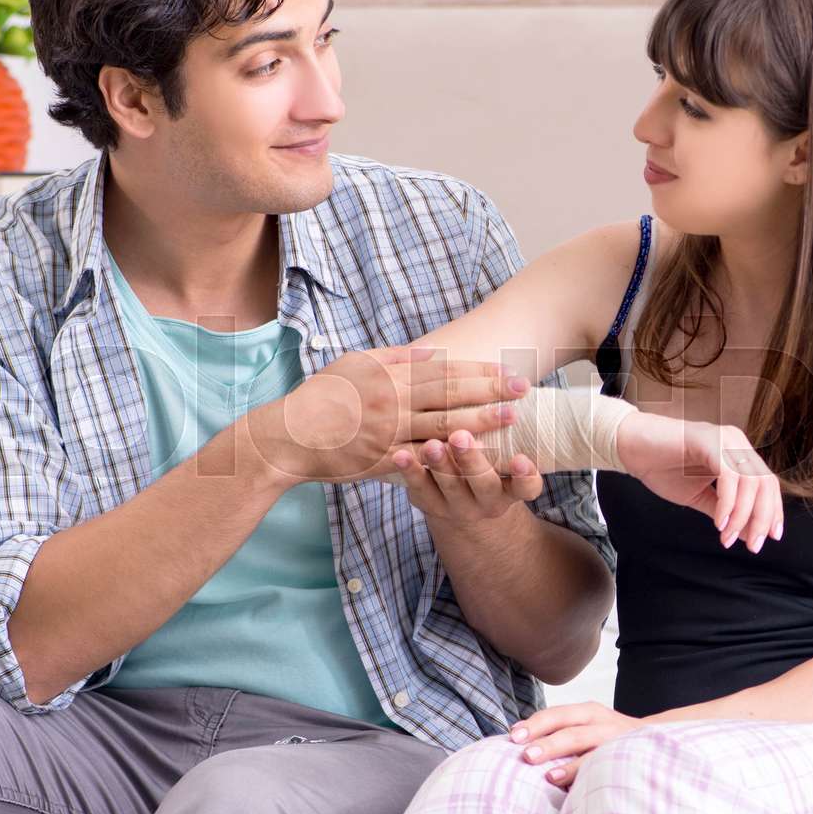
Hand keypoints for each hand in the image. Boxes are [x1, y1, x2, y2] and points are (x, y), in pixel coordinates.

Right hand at [248, 346, 529, 484]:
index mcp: (388, 376)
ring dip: (480, 424)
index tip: (508, 371)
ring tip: (511, 421)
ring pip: (442, 428)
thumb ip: (395, 358)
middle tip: (524, 392)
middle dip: (490, 394)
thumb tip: (432, 352)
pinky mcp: (382, 460)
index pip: (443, 371)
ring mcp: (387, 433)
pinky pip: (424, 459)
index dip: (479, 372)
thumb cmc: (322, 397)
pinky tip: (477, 458)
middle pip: (450, 396)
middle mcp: (391, 402)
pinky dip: (452, 458)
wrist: (288, 437)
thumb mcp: (355, 364)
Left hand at [391, 428, 545, 523]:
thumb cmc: (489, 468)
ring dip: (440, 463)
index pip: (526, 486)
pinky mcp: (429, 503)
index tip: (520, 460)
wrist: (463, 507)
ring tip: (431, 445)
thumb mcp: (508, 462)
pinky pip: (419, 488)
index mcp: (512, 488)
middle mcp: (487, 500)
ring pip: (449, 485)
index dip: (524, 476)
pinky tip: (400, 456)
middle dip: (472, 459)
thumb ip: (510, 429)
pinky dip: (410, 471)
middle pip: (482, 483)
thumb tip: (516, 379)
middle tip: (460, 437)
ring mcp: (457, 504)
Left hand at [508, 701, 642, 788]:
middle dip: (549, 743)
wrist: (658, 739)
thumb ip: (562, 732)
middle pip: (572, 732)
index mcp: (588, 712)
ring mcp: (619, 743)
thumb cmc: (608, 737)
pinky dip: (594, 779)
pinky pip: (610, 770)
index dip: (536, 724)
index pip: (558, 715)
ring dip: (571, 766)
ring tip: (550, 777)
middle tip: (525, 755)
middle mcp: (604, 724)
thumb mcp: (588, 725)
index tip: (513, 736)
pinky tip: (579, 791)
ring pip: (593, 753)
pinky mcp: (630, 761)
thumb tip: (519, 746)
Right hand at [614, 412, 784, 551]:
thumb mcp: (698, 496)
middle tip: (753, 546)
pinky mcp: (708, 440)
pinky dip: (728, 503)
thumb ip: (725, 512)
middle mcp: (735, 442)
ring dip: (742, 515)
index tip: (771, 537)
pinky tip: (719, 522)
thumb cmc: (662, 468)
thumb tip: (748, 534)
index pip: (767, 484)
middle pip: (764, 483)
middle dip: (761, 518)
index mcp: (737, 453)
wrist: (631, 448)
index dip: (773, 511)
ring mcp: (723, 439)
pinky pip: (728, 476)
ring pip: (750, 481)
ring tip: (727, 537)